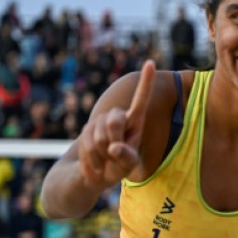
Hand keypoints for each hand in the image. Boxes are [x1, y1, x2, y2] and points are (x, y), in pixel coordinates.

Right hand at [77, 60, 155, 188]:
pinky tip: (95, 162)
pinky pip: (88, 144)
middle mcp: (118, 117)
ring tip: (105, 158)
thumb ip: (127, 158)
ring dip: (102, 153)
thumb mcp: (128, 167)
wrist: (94, 174)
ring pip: (99, 135)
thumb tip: (114, 147)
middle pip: (115, 121)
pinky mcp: (87, 129)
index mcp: (135, 122)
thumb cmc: (118, 168)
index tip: (150, 63)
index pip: (141, 100)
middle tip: (114, 154)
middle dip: (114, 139)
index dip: (145, 83)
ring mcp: (101, 121)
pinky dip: (93, 158)